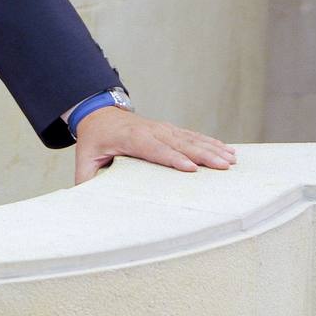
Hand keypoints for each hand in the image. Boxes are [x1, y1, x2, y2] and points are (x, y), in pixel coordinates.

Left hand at [74, 108, 235, 184]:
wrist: (98, 115)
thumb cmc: (93, 141)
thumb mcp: (84, 159)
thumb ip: (86, 179)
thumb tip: (87, 199)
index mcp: (127, 137)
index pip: (152, 147)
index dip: (171, 157)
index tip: (190, 168)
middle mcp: (148, 130)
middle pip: (177, 142)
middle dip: (201, 154)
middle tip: (222, 166)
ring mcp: (160, 128)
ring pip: (188, 138)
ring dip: (211, 148)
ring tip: (231, 160)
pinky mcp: (168, 130)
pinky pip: (191, 136)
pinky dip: (209, 142)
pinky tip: (227, 150)